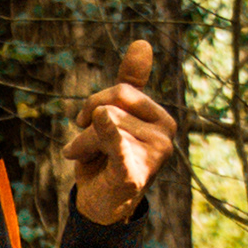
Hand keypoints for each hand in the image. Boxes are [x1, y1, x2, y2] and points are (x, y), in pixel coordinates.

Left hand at [59, 39, 173, 226]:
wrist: (102, 205)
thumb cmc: (109, 158)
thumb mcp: (117, 117)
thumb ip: (130, 83)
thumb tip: (143, 42)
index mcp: (163, 118)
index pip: (122, 91)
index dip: (96, 102)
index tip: (86, 121)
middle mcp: (165, 135)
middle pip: (111, 105)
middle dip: (87, 122)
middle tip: (81, 145)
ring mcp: (154, 155)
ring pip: (101, 126)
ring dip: (81, 143)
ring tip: (86, 160)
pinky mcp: (134, 174)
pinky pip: (119, 146)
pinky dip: (111, 134)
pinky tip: (103, 121)